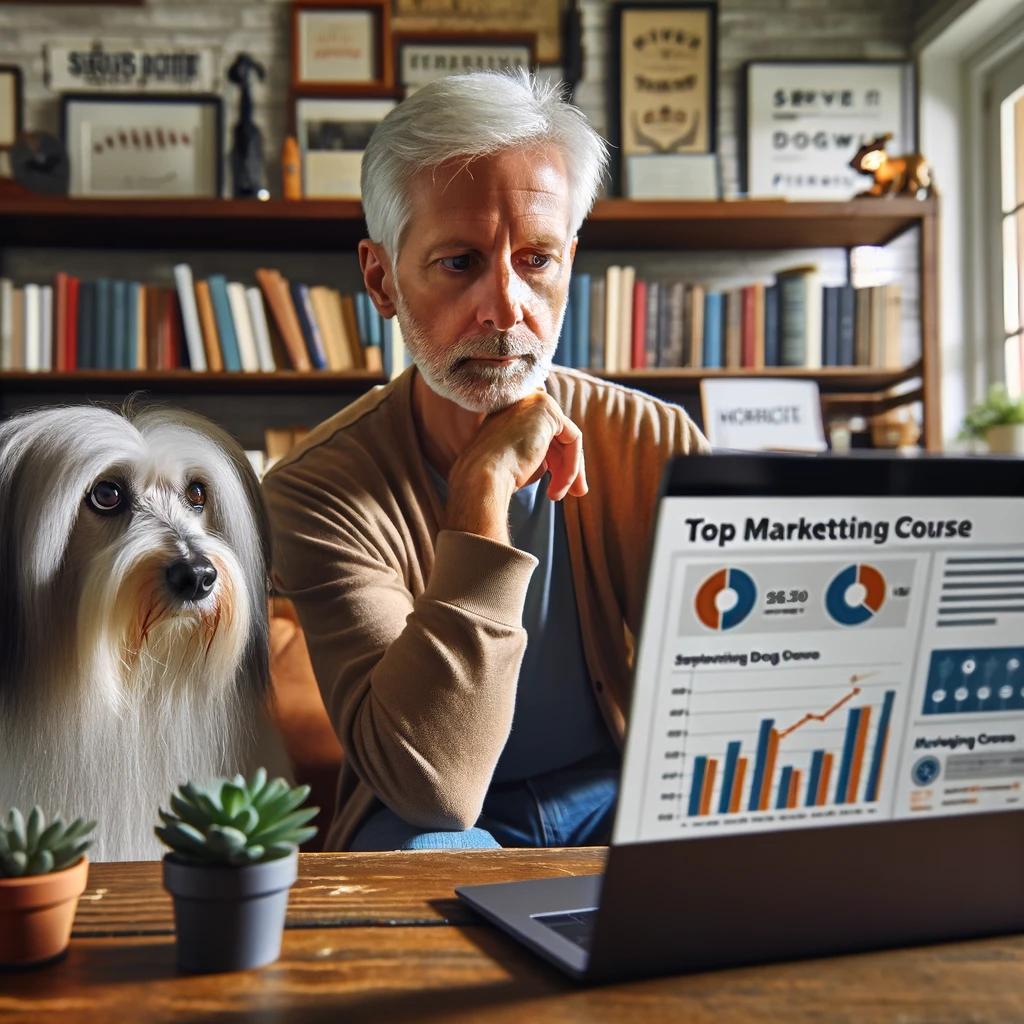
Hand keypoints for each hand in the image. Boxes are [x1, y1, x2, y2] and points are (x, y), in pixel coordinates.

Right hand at [446, 391, 587, 542]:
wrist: (482, 476)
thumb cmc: (496, 477)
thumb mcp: (523, 462)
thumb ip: (542, 454)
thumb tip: (569, 466)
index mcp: (511, 413)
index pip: (544, 435)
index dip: (555, 461)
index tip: (562, 487)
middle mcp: (522, 401)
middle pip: (558, 436)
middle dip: (569, 467)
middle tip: (577, 492)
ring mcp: (533, 400)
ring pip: (567, 438)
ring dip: (569, 470)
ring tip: (559, 495)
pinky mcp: (547, 409)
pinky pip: (572, 439)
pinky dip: (571, 465)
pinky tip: (560, 486)